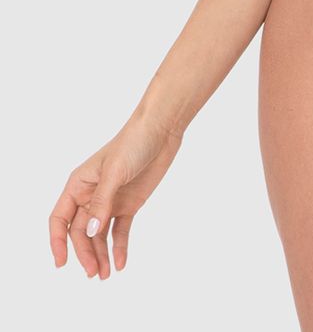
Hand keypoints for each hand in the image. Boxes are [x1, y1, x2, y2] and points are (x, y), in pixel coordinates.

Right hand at [49, 110, 183, 278]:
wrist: (161, 130)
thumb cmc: (133, 142)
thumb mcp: (115, 172)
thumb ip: (102, 203)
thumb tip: (89, 232)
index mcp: (79, 185)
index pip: (60, 218)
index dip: (57, 242)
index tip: (61, 263)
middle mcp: (91, 195)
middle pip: (80, 232)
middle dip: (85, 253)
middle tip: (94, 273)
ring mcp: (111, 201)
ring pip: (99, 235)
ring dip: (101, 255)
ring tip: (106, 275)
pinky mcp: (129, 204)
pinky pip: (120, 230)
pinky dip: (119, 247)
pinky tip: (121, 262)